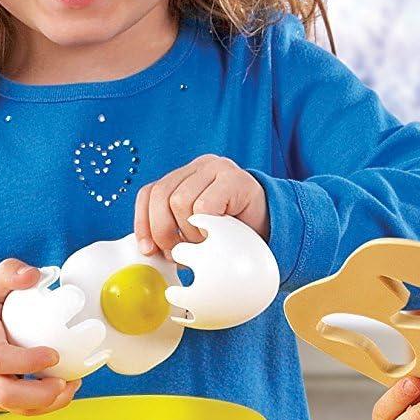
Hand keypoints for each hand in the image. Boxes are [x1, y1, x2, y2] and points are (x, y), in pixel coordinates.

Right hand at [0, 260, 79, 414]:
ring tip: (70, 386)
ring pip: (13, 407)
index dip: (26, 362)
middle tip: (67, 382)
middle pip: (5, 394)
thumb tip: (34, 275)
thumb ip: (9, 273)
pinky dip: (42, 405)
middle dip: (40, 394)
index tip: (54, 355)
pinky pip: (16, 410)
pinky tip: (62, 390)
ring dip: (47, 403)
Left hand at [133, 156, 268, 253]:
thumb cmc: (235, 233)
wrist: (276, 229)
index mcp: (184, 176)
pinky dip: (205, 227)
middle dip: (163, 231)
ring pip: (179, 202)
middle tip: (177, 253)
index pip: (150, 192)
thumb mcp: (197, 229)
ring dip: (189, 232)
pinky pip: (204, 206)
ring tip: (205, 242)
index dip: (143, 222)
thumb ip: (173, 229)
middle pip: (160, 196)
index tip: (148, 249)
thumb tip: (148, 248)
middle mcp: (198, 166)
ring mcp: (217, 168)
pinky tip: (217, 234)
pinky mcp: (234, 178)